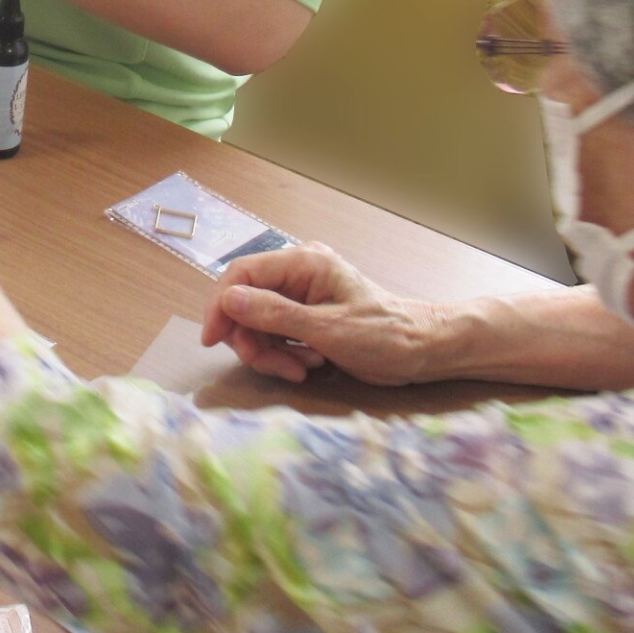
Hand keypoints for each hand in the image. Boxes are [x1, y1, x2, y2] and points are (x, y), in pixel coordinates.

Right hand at [202, 244, 457, 386]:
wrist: (420, 351)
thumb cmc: (383, 335)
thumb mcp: (327, 329)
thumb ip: (275, 314)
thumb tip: (229, 300)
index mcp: (304, 263)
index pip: (242, 274)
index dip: (221, 305)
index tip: (213, 339)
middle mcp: (297, 274)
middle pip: (245, 303)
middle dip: (253, 340)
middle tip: (275, 367)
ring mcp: (300, 296)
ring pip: (256, 324)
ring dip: (270, 353)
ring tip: (301, 369)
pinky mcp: (304, 317)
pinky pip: (274, 335)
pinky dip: (283, 356)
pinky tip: (308, 366)